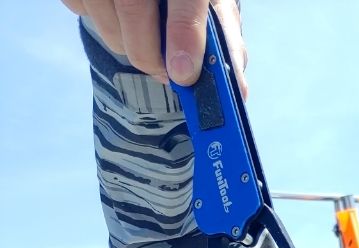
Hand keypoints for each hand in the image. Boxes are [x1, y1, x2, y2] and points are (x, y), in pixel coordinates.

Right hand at [60, 0, 246, 96]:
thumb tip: (237, 92)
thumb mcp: (210, 13)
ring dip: (129, 45)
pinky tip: (119, 13)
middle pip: (135, 13)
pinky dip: (104, 24)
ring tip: (145, 35)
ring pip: (109, 26)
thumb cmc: (189, 2)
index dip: (184, 36)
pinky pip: (84, 13)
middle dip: (152, 57)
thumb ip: (223, 49)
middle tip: (167, 72)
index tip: (184, 75)